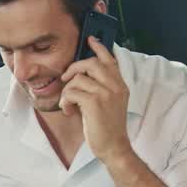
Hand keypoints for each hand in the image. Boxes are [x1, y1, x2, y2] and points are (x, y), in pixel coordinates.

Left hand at [59, 37, 131, 162]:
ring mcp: (106, 93)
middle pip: (90, 63)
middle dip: (73, 68)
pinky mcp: (94, 103)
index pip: (110, 60)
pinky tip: (69, 111)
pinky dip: (65, 101)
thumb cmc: (108, 127)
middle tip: (65, 79)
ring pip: (77, 79)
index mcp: (120, 85)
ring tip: (68, 104)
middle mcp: (115, 86)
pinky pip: (72, 92)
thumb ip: (100, 87)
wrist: (114, 147)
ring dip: (67, 92)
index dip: (99, 47)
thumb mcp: (110, 103)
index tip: (90, 39)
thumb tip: (77, 76)